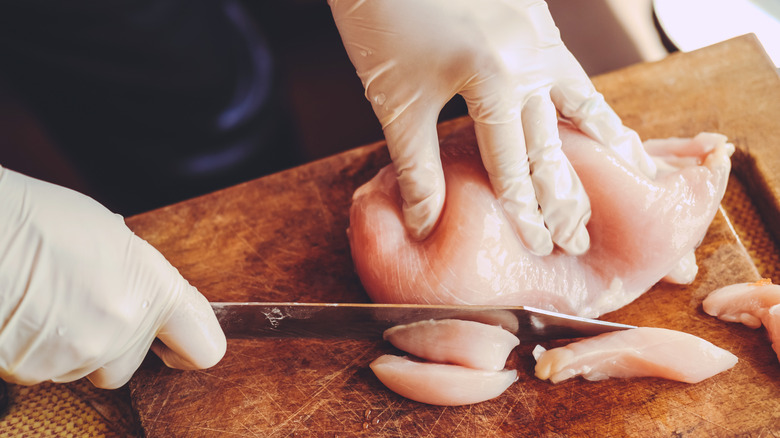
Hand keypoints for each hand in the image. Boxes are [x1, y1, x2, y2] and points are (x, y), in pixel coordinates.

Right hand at [0, 167, 225, 388]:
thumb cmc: (42, 220)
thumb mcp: (114, 237)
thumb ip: (140, 277)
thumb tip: (142, 294)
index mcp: (155, 290)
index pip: (205, 347)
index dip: (191, 346)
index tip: (177, 342)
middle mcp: (123, 330)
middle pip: (129, 365)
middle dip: (112, 345)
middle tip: (86, 304)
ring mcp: (78, 354)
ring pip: (84, 368)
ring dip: (72, 345)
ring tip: (49, 300)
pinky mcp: (33, 370)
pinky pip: (44, 370)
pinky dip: (38, 349)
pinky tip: (27, 312)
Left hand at [330, 0, 655, 254]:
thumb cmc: (383, 18)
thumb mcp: (397, 100)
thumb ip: (417, 167)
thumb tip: (426, 225)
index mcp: (495, 81)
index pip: (516, 165)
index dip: (527, 212)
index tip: (542, 247)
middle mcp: (530, 57)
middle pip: (555, 141)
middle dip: (565, 195)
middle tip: (579, 237)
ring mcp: (539, 31)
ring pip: (580, 98)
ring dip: (602, 142)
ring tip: (631, 170)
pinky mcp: (535, 14)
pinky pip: (571, 66)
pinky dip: (586, 97)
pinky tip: (593, 113)